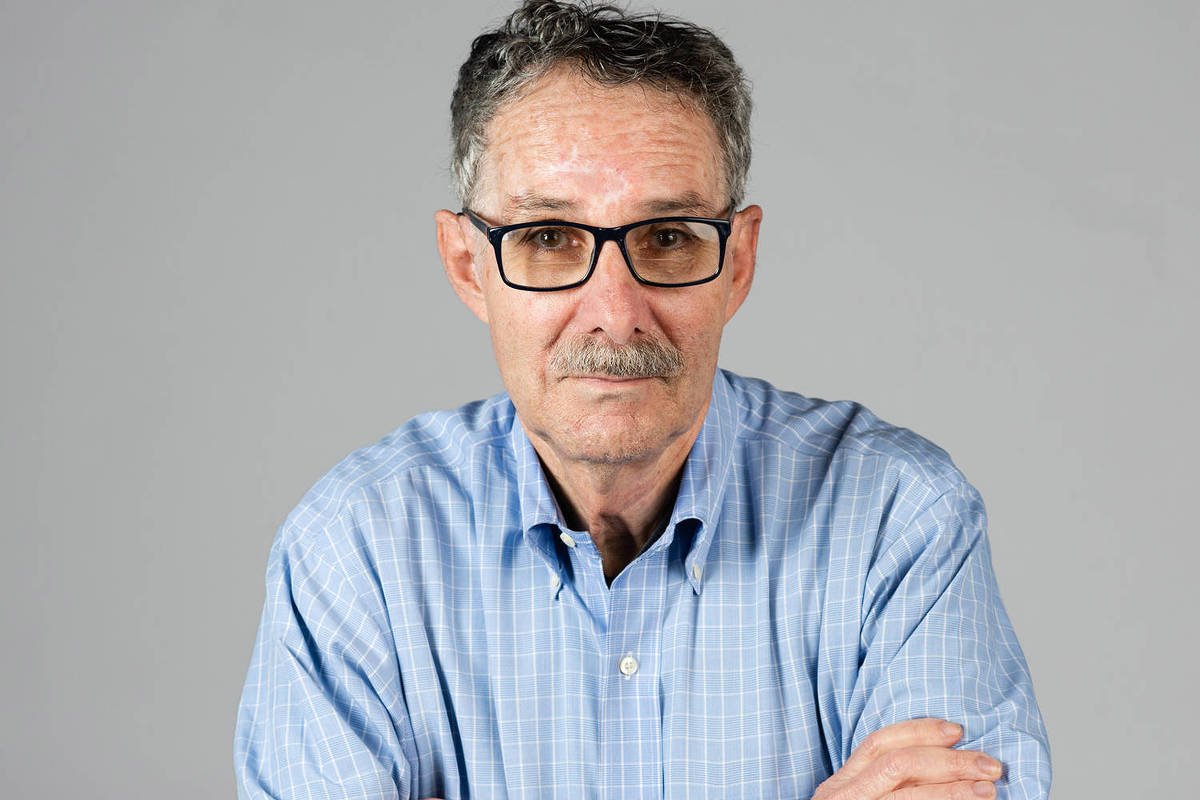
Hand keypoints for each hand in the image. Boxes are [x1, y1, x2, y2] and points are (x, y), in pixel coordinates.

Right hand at [812, 718, 1002, 798]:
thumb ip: (890, 789)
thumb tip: (947, 765)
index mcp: (841, 784)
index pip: (879, 743)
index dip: (919, 731)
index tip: (956, 731)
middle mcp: (843, 797)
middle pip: (899, 764)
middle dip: (949, 761)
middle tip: (989, 765)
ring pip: (907, 791)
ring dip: (952, 788)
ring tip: (987, 790)